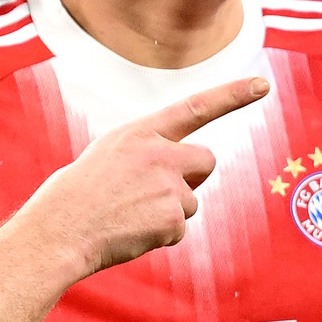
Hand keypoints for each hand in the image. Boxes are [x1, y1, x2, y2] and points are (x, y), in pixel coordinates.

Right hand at [17, 77, 267, 278]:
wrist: (59, 230)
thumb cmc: (76, 196)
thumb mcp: (108, 155)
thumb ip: (146, 153)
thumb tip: (180, 173)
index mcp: (140, 132)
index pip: (196, 107)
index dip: (232, 95)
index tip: (262, 85)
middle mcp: (160, 153)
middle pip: (206, 161)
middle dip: (192, 178)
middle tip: (155, 193)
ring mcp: (169, 186)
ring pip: (191, 202)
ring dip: (169, 213)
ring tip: (128, 216)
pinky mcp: (173, 218)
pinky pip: (179, 230)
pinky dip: (160, 236)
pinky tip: (131, 233)